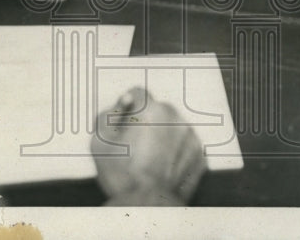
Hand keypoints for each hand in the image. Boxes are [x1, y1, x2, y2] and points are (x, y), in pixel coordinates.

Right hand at [92, 87, 205, 204]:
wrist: (147, 206)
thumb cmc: (122, 175)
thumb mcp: (99, 141)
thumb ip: (108, 114)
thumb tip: (124, 101)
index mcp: (150, 109)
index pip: (137, 93)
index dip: (127, 109)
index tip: (124, 126)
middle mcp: (174, 117)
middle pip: (156, 110)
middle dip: (146, 122)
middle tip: (135, 147)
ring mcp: (190, 136)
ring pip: (172, 127)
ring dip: (162, 136)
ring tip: (149, 160)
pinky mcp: (199, 153)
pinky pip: (183, 144)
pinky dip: (174, 152)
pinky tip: (162, 167)